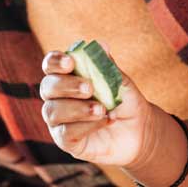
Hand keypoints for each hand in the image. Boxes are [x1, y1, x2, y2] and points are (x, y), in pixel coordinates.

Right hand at [39, 48, 154, 166]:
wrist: (140, 130)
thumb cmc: (125, 101)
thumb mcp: (120, 81)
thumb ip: (107, 65)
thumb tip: (100, 45)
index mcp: (67, 77)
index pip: (51, 65)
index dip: (56, 62)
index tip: (71, 62)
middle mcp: (58, 98)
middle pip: (47, 87)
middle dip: (66, 85)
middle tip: (90, 87)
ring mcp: (60, 121)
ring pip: (53, 112)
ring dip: (77, 108)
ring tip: (102, 108)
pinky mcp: (67, 142)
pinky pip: (65, 133)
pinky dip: (86, 125)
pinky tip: (106, 120)